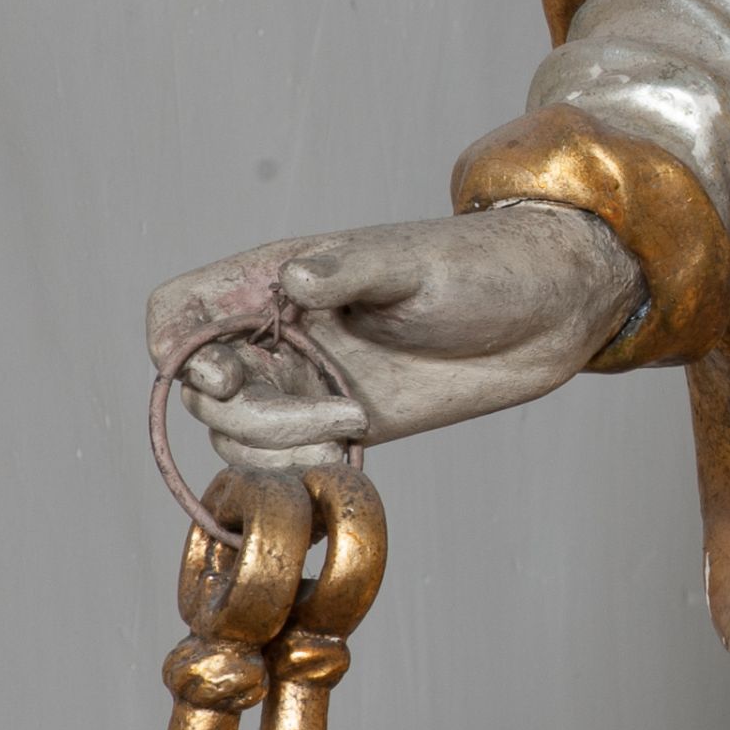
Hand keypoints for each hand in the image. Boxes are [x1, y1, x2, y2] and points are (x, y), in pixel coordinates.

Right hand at [145, 207, 644, 468]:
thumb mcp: (414, 261)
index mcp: (280, 278)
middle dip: (246, 413)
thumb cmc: (485, 265)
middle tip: (334, 413)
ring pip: (238, 433)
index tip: (223, 375)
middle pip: (203, 388)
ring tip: (348, 429)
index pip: (180, 310)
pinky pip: (287, 458)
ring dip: (274, 446)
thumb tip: (295, 279)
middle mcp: (282, 331)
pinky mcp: (345, 421)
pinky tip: (344, 455)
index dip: (177, 349)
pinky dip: (296, 468)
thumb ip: (351, 269)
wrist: (552, 312)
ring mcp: (310, 380)